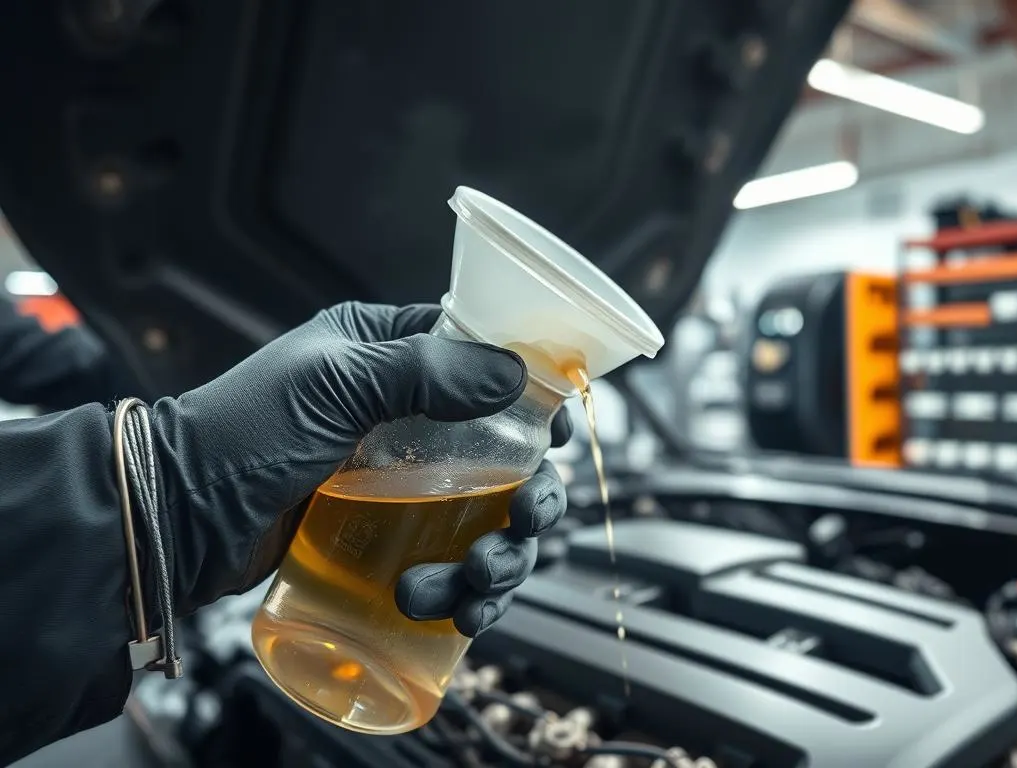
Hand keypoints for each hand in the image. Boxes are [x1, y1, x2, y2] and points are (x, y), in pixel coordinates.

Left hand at [150, 301, 570, 631]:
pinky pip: (454, 567)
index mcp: (390, 356)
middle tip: (522, 524)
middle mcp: (405, 417)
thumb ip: (425, 369)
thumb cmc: (241, 433)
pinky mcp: (385, 542)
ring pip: (488, 524)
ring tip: (472, 589)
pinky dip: (472, 596)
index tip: (555, 433)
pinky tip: (463, 617)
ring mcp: (399, 485)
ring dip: (499, 561)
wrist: (173, 518)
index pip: (485, 365)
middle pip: (507, 459)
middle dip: (529, 501)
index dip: (532, 399)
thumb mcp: (333, 382)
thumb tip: (514, 375)